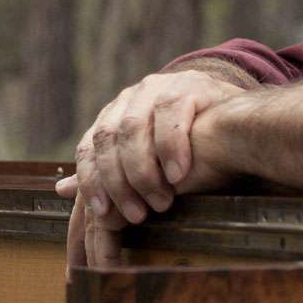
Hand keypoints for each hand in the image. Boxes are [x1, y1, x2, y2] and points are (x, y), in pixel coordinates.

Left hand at [57, 67, 244, 267]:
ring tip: (161, 201)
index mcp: (114, 117)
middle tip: (137, 215)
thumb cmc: (192, 151)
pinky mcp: (188, 86)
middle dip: (119, 181)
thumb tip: (62, 190)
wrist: (240, 125)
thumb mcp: (145, 166)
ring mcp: (158, 89)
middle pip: (107, 139)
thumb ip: (107, 176)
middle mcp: (130, 99)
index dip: (92, 180)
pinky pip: (170, 114)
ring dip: (143, 170)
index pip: (89, 147)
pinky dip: (170, 147)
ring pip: (132, 127)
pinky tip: (178, 174)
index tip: (103, 213)